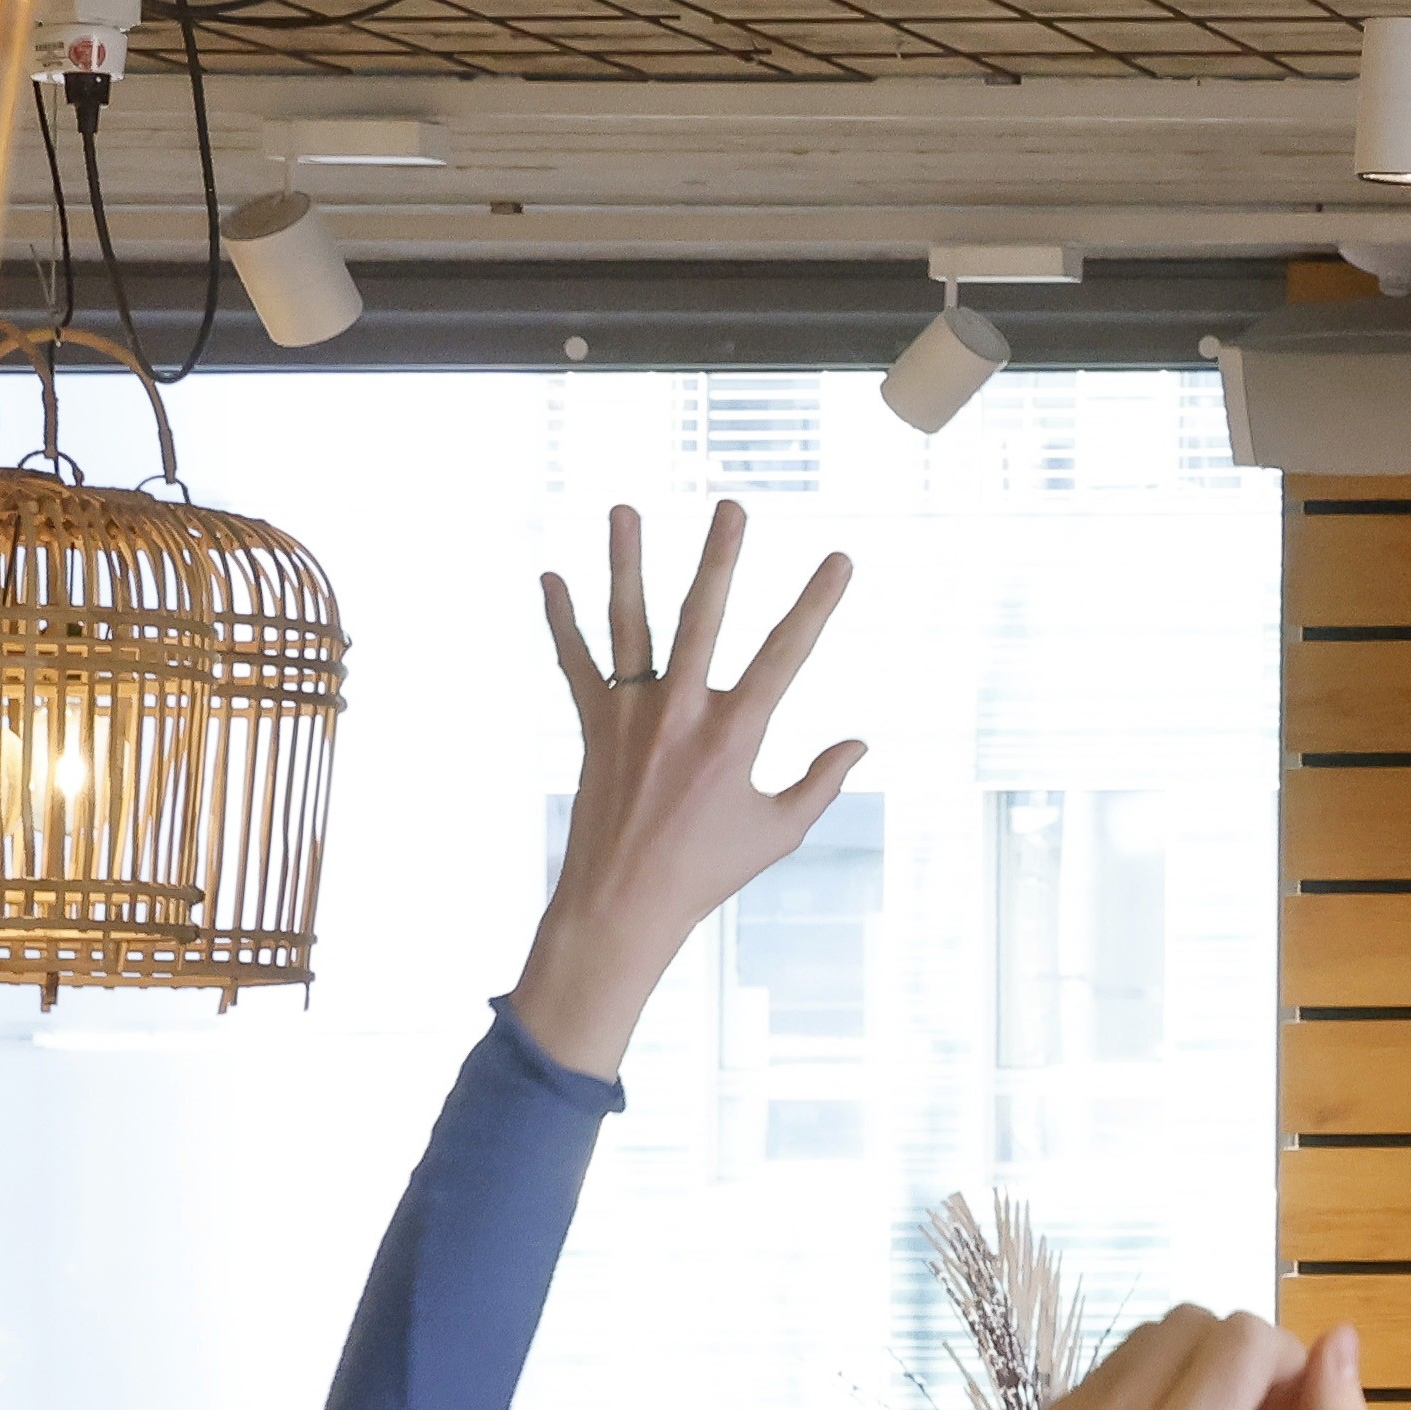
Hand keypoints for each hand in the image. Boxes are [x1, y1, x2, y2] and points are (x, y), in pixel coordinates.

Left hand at [504, 503, 861, 1081]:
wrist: (624, 900)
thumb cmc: (709, 871)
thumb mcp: (780, 831)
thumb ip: (820, 783)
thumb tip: (858, 744)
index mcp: (735, 736)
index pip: (785, 655)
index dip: (815, 604)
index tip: (839, 559)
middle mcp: (680, 713)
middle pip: (701, 618)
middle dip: (720, 558)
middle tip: (733, 507)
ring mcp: (630, 715)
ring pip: (628, 623)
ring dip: (625, 562)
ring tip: (624, 509)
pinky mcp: (592, 725)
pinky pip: (575, 662)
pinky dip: (560, 619)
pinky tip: (551, 576)